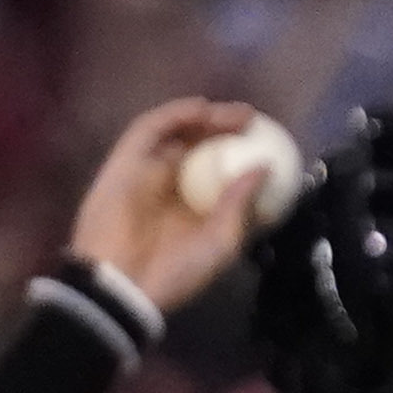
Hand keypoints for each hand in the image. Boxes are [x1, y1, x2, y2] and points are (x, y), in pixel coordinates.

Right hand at [66, 97, 278, 315]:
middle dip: (227, 128)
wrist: (124, 284)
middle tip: (252, 120)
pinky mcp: (124, 160)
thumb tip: (265, 168)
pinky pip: (149, 129)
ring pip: (177, 132)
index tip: (269, 144)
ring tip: (236, 115)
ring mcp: (147, 170)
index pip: (220, 171)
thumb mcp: (221, 242)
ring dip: (206, 117)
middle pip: (200, 146)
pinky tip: (201, 108)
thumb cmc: (176, 271)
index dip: (242, 154)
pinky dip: (175, 114)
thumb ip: (241, 205)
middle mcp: (171, 185)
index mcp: (194, 207)